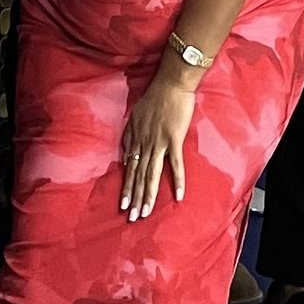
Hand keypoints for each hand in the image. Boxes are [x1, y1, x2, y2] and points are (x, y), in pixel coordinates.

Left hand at [119, 72, 194, 218]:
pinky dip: (177, 180)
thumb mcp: (134, 116)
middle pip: (138, 176)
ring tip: (145, 213)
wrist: (170, 85)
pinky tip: (179, 196)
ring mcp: (159, 143)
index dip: (127, 188)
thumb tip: (125, 153)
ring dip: (149, 195)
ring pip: (152, 174)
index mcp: (135, 139)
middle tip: (132, 218)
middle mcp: (144, 144)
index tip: (124, 205)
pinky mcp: (174, 140)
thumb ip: (130, 136)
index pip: (129, 169)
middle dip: (135, 198)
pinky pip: (176, 164)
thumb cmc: (154, 98)